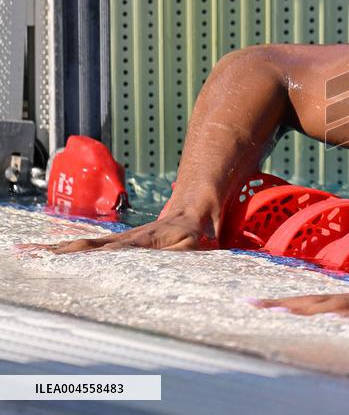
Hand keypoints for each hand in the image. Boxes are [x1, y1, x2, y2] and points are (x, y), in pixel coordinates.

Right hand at [15, 207, 218, 253]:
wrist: (197, 208)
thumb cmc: (197, 231)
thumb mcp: (196, 245)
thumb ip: (181, 255)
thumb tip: (164, 263)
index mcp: (141, 242)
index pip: (109, 250)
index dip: (87, 256)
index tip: (64, 261)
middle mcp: (126, 239)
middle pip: (88, 247)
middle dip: (60, 253)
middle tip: (31, 256)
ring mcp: (122, 239)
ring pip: (85, 245)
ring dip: (57, 250)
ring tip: (29, 253)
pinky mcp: (121, 242)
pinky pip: (92, 246)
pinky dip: (69, 249)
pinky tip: (52, 252)